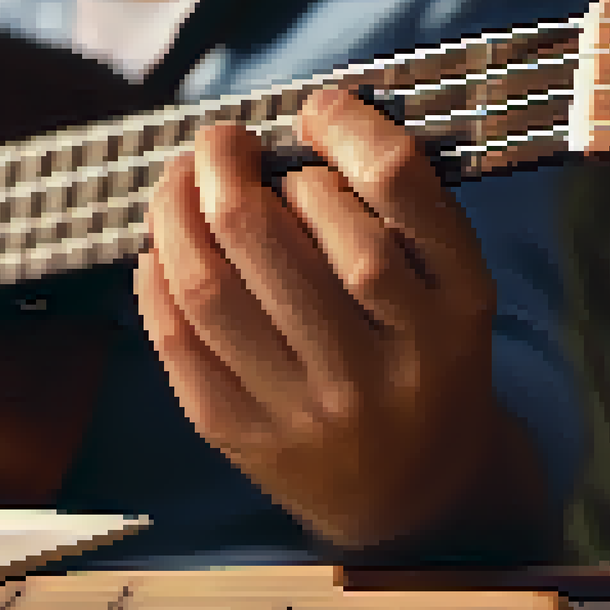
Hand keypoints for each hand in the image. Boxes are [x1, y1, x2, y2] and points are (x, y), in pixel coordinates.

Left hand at [136, 87, 530, 548]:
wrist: (415, 499)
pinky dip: (156, 281)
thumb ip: (400, 216)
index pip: (395, 189)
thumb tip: (302, 127)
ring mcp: (310, 407)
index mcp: (453, 307)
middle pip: (279, 236)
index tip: (314, 110)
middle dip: (226, 167)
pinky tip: (159, 251)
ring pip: (213, 287)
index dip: (344, 131)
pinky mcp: (245, 437)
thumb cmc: (423, 363)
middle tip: (219, 143)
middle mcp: (385, 362)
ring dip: (176, 216)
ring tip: (180, 183)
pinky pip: (179, 343)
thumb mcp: (453, 292)